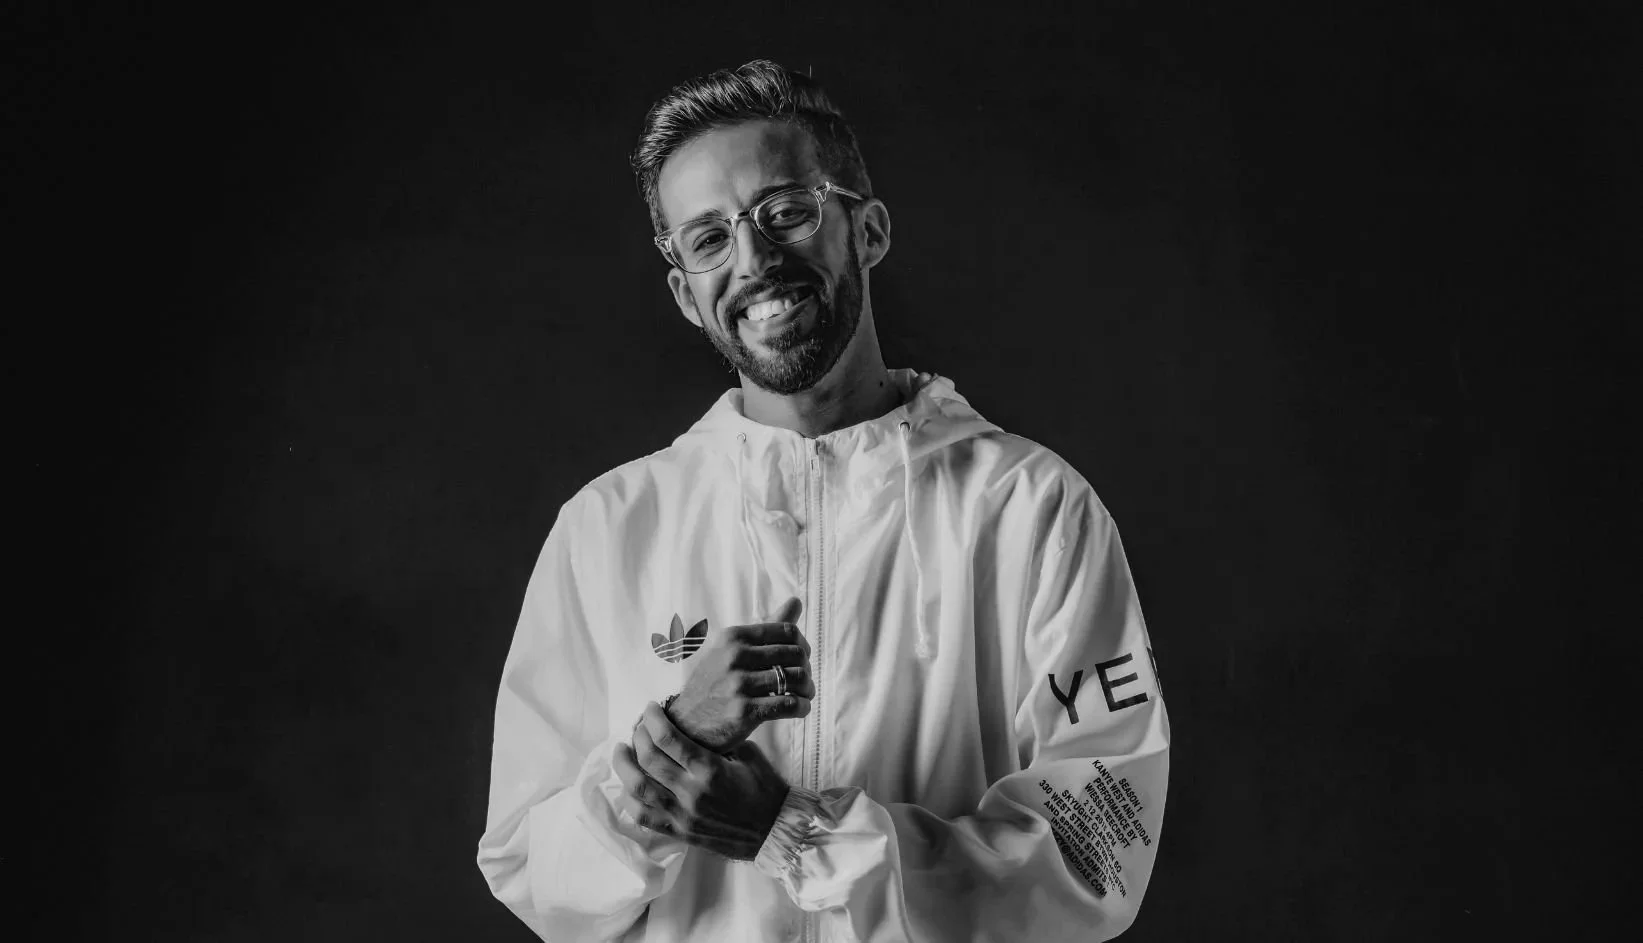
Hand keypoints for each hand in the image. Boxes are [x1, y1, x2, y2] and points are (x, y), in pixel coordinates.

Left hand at [614, 702, 790, 859]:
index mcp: (710, 769)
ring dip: (624, 766)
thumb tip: (691, 724)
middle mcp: (691, 793)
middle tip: (639, 726)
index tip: (650, 708)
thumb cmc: (765, 788)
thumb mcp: (747, 753)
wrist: (774, 830)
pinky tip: (628, 785)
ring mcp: (682, 815)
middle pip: (648, 759)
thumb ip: (717, 740)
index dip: (652, 719)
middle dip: (638, 736)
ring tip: (622, 750)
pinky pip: (643, 817)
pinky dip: (629, 799)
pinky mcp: (679, 832)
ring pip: (638, 788)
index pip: (668, 738)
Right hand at [666, 597, 813, 752]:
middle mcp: (734, 657)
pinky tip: (800, 708)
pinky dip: (802, 707)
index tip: (801, 659)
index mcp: (733, 636)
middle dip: (806, 668)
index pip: (787, 631)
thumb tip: (796, 600)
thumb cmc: (714, 683)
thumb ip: (766, 627)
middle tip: (804, 680)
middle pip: (795, 654)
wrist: (685, 724)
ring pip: (796, 679)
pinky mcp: (743, 712)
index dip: (802, 645)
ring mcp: (738, 685)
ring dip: (808, 689)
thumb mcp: (731, 649)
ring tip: (805, 695)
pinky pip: (789, 704)